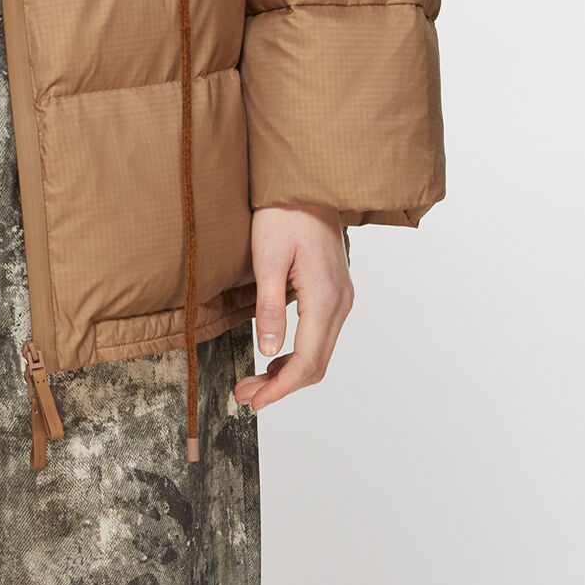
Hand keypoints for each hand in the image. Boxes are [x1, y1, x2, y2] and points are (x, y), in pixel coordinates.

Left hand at [235, 203, 352, 411]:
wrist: (308, 184)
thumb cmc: (284, 214)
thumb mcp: (268, 260)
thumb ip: (269, 308)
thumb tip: (268, 351)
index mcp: (325, 298)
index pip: (306, 361)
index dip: (280, 388)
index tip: (254, 401)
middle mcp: (340, 303)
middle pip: (315, 364)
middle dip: (280, 386)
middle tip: (243, 395)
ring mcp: (341, 299)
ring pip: (318, 353)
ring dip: (287, 373)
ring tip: (251, 382)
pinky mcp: (334, 294)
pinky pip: (319, 337)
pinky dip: (296, 355)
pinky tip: (272, 359)